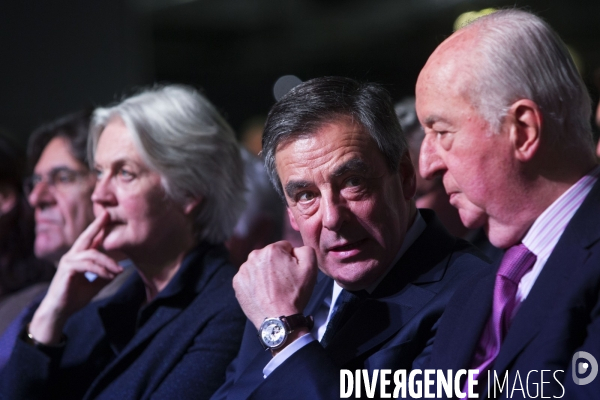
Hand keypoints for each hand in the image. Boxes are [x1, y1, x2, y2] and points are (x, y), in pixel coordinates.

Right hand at [29, 211, 122, 344]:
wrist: (59, 312)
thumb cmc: (74, 298)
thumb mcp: (95, 285)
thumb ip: (104, 275)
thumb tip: (119, 270)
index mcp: (78, 257)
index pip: (89, 239)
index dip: (98, 228)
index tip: (108, 216)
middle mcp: (71, 256)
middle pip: (85, 237)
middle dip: (97, 225)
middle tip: (108, 215)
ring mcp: (68, 263)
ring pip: (92, 254)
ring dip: (108, 262)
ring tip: (119, 271)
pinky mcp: (67, 271)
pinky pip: (87, 266)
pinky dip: (101, 270)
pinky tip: (110, 276)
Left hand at [233, 241, 317, 331]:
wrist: (278, 320)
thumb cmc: (294, 295)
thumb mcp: (310, 268)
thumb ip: (304, 249)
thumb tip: (294, 249)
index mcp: (272, 250)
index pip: (284, 247)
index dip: (291, 260)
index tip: (292, 273)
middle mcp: (254, 256)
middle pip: (270, 255)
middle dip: (276, 265)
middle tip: (283, 282)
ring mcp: (243, 270)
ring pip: (258, 266)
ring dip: (264, 273)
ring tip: (272, 289)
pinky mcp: (237, 282)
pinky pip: (248, 277)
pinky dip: (254, 283)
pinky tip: (262, 293)